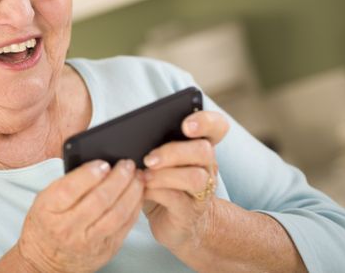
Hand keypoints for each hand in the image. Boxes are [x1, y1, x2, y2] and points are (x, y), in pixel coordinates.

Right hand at [17, 159, 143, 272]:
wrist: (46, 260)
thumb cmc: (46, 224)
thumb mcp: (45, 199)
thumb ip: (67, 182)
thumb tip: (97, 164)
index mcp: (48, 210)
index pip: (69, 189)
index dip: (89, 174)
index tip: (103, 163)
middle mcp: (68, 228)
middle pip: (98, 200)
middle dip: (117, 178)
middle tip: (126, 164)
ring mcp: (88, 241)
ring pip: (116, 214)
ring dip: (131, 192)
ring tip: (136, 177)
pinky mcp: (105, 249)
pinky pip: (125, 225)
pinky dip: (134, 207)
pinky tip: (137, 194)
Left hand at [142, 110, 228, 252]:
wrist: (173, 223)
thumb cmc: (162, 183)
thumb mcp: (158, 160)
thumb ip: (152, 144)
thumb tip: (127, 135)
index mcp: (199, 146)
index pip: (217, 126)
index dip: (205, 122)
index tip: (186, 125)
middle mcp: (206, 167)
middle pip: (204, 150)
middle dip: (174, 151)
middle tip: (149, 158)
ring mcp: (202, 191)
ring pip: (196, 177)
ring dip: (165, 174)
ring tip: (143, 175)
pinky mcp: (189, 213)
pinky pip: (178, 199)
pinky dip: (157, 192)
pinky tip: (142, 189)